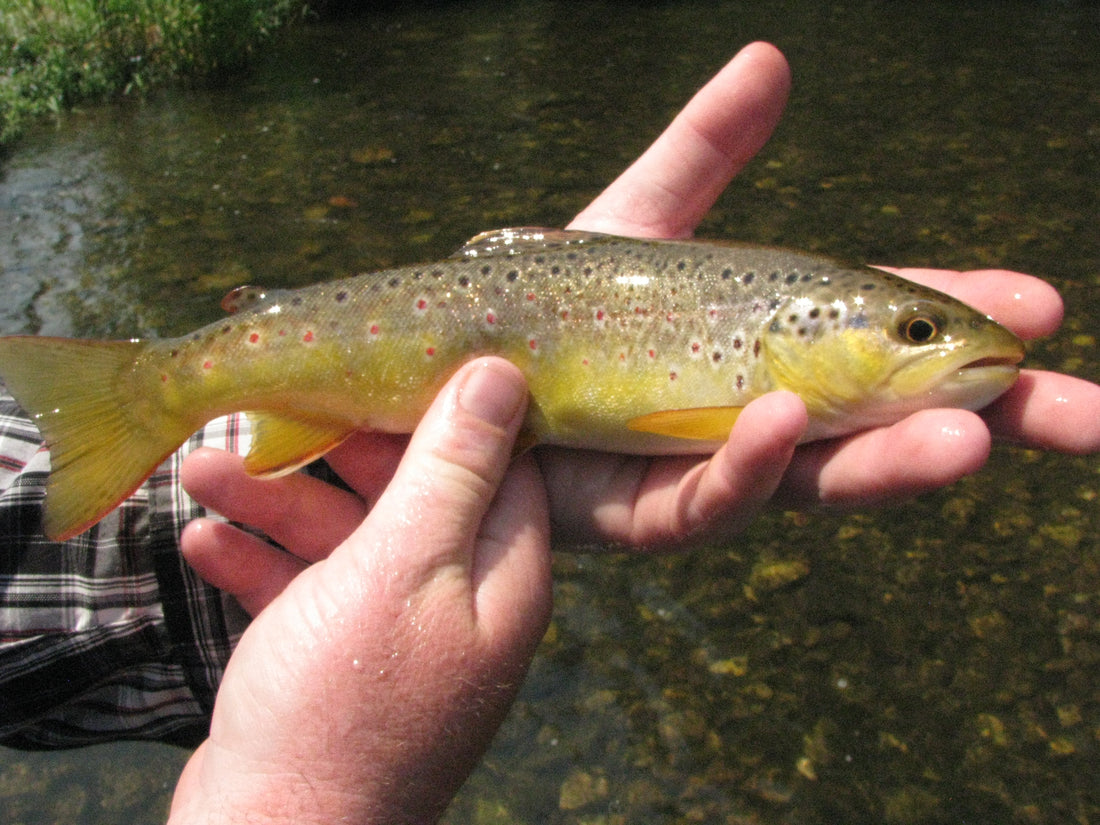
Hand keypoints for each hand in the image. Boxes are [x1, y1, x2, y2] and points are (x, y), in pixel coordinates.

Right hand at [170, 360, 551, 823]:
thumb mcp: (402, 565)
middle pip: (406, 498)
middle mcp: (459, 602)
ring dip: (274, 505)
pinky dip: (260, 565)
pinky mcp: (339, 662)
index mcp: (500, 576)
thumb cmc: (344, 700)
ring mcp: (397, 635)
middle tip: (266, 415)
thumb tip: (505, 376)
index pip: (496, 466)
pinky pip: (306, 591)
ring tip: (200, 470)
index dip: (441, 413)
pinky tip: (203, 542)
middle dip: (331, 458)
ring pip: (345, 541)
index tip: (384, 370)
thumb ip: (452, 471)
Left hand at [182, 40, 1098, 581]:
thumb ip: (700, 154)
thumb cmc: (549, 299)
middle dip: (974, 423)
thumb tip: (774, 62)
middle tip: (1075, 419)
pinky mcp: (630, 510)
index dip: (957, 321)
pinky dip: (746, 466)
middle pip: (876, 431)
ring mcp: (692, 469)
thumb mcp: (634, 217)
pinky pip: (698, 497)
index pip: (885, 338)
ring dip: (886, 460)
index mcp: (769, 345)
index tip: (1041, 305)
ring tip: (966, 439)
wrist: (452, 365)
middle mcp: (747, 415)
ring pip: (807, 477)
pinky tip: (781, 421)